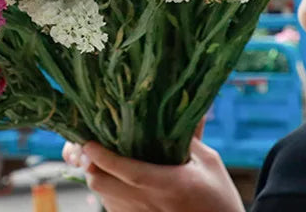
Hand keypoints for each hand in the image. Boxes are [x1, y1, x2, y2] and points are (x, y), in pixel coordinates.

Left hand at [62, 130, 243, 211]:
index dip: (102, 155)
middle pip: (102, 183)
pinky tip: (114, 178)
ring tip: (98, 157)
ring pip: (103, 195)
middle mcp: (147, 204)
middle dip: (90, 163)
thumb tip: (184, 105)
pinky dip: (107, 191)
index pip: (126, 171)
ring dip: (98, 176)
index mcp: (165, 184)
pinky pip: (111, 207)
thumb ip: (191, 136)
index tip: (87, 141)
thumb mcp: (209, 164)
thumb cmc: (218, 199)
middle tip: (88, 145)